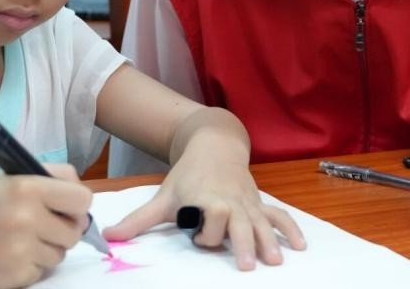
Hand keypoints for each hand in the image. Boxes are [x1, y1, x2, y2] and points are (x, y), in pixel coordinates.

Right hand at [0, 164, 91, 288]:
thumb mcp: (13, 177)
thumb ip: (52, 178)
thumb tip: (84, 201)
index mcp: (28, 188)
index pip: (82, 200)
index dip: (77, 205)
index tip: (66, 208)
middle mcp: (26, 218)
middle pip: (74, 232)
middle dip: (62, 229)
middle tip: (41, 225)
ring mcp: (20, 250)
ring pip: (59, 255)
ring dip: (45, 249)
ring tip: (19, 239)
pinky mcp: (14, 276)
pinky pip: (41, 272)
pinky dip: (29, 266)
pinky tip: (8, 254)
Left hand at [103, 130, 305, 269]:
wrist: (214, 144)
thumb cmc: (187, 174)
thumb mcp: (163, 196)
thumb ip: (139, 221)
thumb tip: (110, 237)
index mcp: (207, 199)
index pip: (209, 222)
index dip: (204, 233)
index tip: (195, 233)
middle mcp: (230, 202)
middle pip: (239, 223)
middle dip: (243, 242)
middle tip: (247, 264)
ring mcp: (248, 203)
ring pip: (261, 223)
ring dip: (269, 241)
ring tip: (275, 262)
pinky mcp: (259, 203)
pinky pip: (278, 216)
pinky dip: (290, 229)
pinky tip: (299, 247)